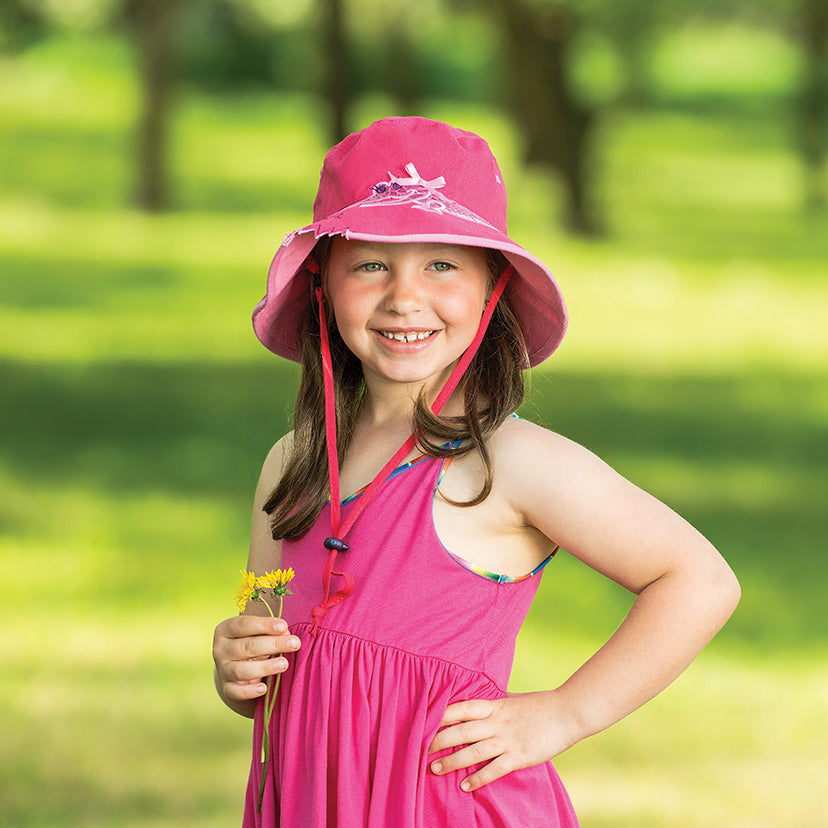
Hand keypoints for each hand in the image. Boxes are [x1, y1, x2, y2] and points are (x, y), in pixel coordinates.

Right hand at [212, 615, 300, 705]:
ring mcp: (222, 670)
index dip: (264, 625)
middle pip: (246, 646)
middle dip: (273, 644)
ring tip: (284, 664)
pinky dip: (249, 691)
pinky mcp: (227, 689)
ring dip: (265, 667)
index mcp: (226, 630)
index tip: (284, 626)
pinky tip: (264, 688)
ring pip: (241, 670)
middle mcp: (220, 649)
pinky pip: (236, 692)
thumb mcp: (259, 634)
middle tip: (295, 643)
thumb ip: (270, 632)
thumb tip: (286, 633)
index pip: (243, 624)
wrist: (238, 670)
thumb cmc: (253, 643)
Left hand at [427, 691, 575, 791]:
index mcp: (495, 705)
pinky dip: (479, 778)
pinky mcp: (520, 756)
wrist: (568, 712)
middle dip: (439, 739)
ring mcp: (508, 739)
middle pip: (462, 730)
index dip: (442, 714)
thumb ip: (496, 704)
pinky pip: (494, 769)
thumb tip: (480, 704)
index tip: (425, 719)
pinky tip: (466, 786)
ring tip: (435, 768)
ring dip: (452, 761)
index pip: (462, 707)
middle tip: (421, 748)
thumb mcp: (514, 699)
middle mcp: (498, 722)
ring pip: (473, 752)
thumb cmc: (540, 705)